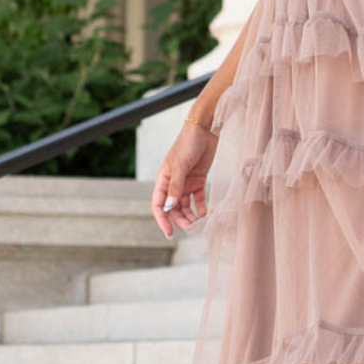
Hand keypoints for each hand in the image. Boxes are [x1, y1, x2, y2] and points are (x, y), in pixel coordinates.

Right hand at [152, 122, 218, 237]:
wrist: (204, 130)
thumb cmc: (187, 144)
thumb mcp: (180, 167)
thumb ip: (176, 188)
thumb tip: (169, 208)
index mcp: (163, 180)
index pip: (158, 205)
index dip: (162, 219)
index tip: (169, 232)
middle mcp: (173, 183)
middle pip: (173, 208)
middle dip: (179, 219)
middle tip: (189, 228)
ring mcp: (186, 182)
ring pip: (185, 205)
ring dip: (190, 215)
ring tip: (197, 223)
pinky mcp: (198, 180)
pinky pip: (198, 198)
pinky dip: (200, 206)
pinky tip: (204, 213)